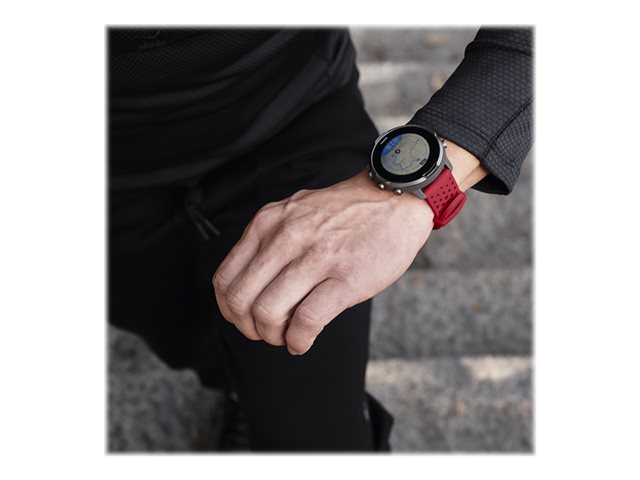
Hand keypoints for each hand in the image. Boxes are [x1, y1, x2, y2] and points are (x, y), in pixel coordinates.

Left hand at [212, 169, 433, 354]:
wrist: (394, 200)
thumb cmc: (345, 213)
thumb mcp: (294, 213)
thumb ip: (269, 242)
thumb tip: (250, 289)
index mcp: (268, 222)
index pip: (225, 278)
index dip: (229, 309)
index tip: (244, 318)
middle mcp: (286, 237)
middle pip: (240, 300)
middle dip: (249, 328)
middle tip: (266, 333)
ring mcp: (316, 257)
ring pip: (268, 313)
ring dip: (273, 336)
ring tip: (286, 337)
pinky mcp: (345, 278)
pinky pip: (306, 321)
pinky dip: (298, 341)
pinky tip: (302, 342)